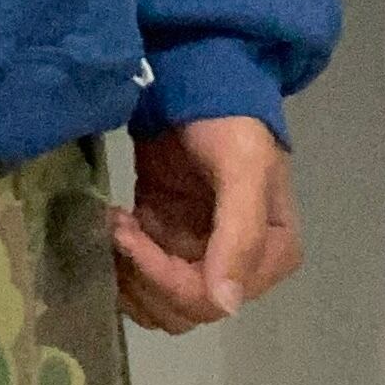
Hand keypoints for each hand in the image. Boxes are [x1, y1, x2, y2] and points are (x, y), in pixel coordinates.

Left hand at [107, 115, 302, 332]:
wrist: (196, 74)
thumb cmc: (227, 119)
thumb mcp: (243, 168)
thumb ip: (240, 235)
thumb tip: (226, 306)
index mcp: (270, 256)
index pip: (210, 300)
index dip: (164, 278)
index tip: (128, 233)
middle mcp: (239, 266)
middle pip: (184, 310)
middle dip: (142, 278)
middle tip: (117, 230)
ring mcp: (199, 252)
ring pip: (160, 303)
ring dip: (129, 276)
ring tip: (114, 225)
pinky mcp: (167, 235)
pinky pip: (143, 275)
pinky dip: (123, 261)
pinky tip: (114, 221)